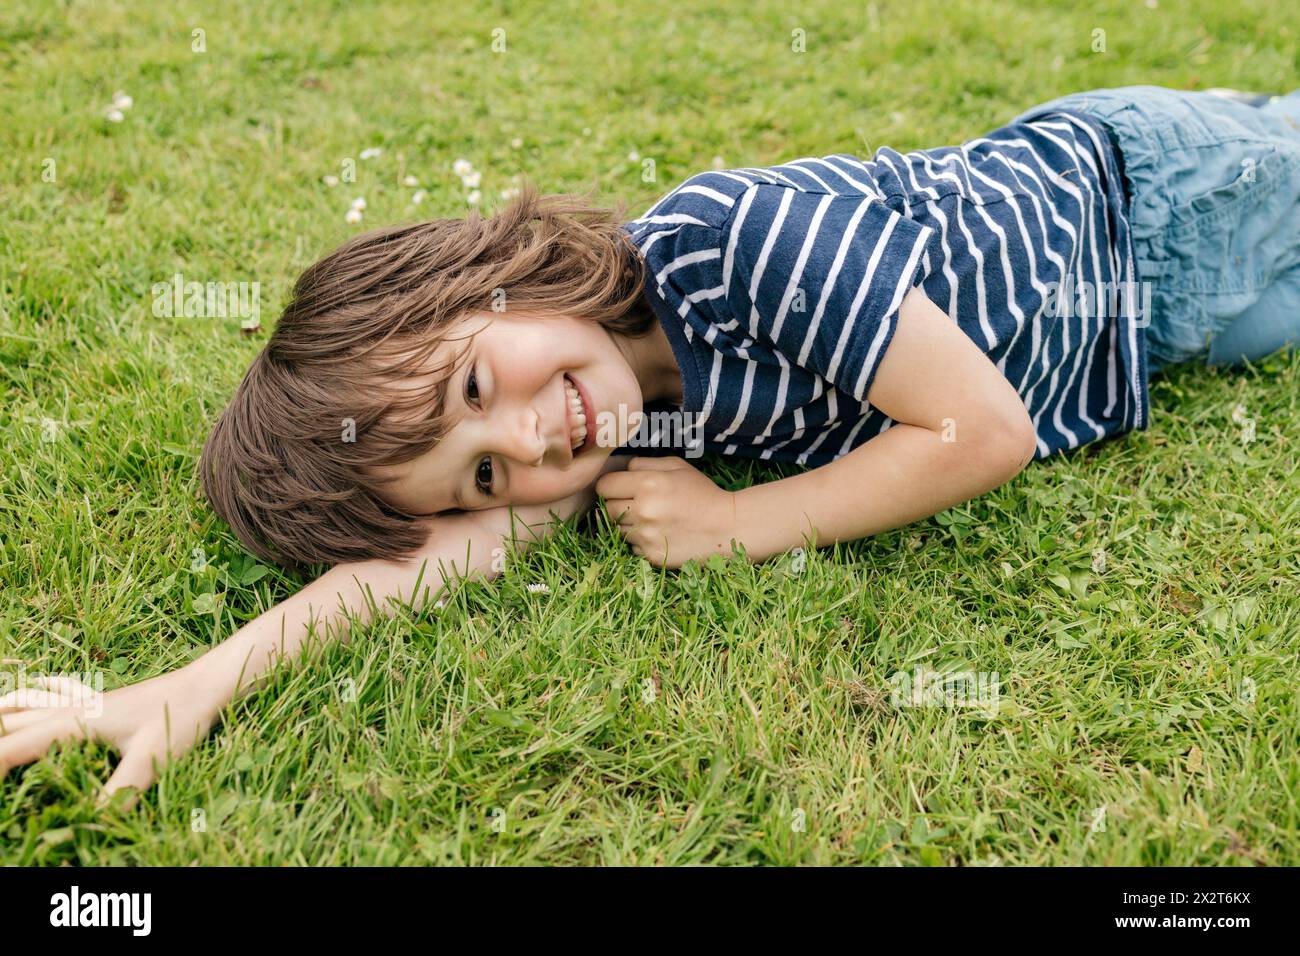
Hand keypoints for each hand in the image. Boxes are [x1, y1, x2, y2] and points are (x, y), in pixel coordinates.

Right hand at [0, 668, 220, 809]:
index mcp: (74, 721)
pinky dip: (33, 698)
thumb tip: (93, 820)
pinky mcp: (100, 703)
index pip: (13, 746)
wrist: (204, 685)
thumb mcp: (150, 759)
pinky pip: (55, 695)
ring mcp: (85, 703)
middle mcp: (71, 709)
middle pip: (12, 724)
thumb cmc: (179, 716)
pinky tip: (34, 695)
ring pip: (28, 706)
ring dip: (7, 718)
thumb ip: (121, 790)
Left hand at [595, 456, 738, 567]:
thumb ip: (645, 463)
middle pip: (608, 509)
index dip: (611, 486)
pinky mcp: (651, 555)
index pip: (604, 486)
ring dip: (630, 525)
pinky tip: (660, 535)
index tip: (621, 488)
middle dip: (620, 505)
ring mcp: (646, 536)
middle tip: (640, 504)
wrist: (727, 528)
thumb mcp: (678, 467)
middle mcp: (643, 511)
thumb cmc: (702, 493)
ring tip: (654, 520)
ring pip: (619, 529)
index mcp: (648, 484)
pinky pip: (631, 546)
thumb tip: (622, 469)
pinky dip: (641, 541)